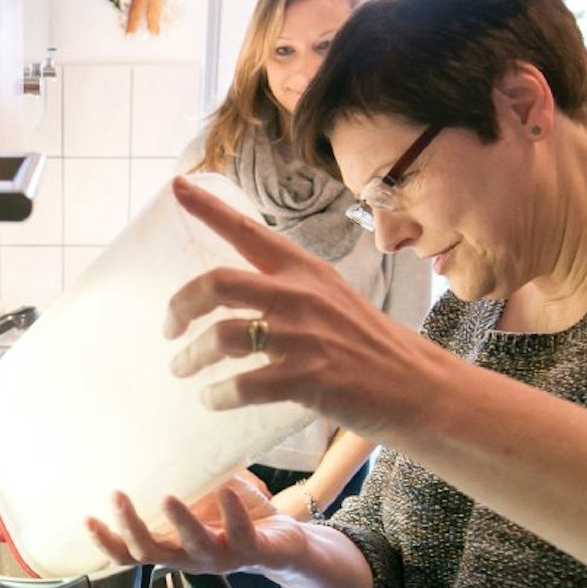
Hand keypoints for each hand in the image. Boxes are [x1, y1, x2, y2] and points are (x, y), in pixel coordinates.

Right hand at [84, 471, 306, 574]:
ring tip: (167, 497)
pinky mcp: (253, 551)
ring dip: (179, 522)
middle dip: (131, 528)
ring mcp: (222, 558)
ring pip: (194, 547)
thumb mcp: (201, 498)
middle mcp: (191, 558)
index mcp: (173, 547)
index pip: (131, 553)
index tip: (86, 518)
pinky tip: (225, 490)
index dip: (106, 541)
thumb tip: (154, 435)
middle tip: (117, 497)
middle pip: (152, 553)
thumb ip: (181, 481)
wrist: (285, 543)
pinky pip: (240, 534)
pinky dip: (231, 512)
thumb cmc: (235, 518)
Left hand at [162, 176, 442, 445]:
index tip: (176, 188)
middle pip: (216, 284)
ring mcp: (304, 335)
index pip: (247, 231)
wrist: (417, 387)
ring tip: (182, 369)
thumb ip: (291, 293)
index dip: (207, 209)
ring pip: (223, 337)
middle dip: (179, 305)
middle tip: (169, 328)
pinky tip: (213, 399)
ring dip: (191, 356)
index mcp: (305, 271)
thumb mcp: (333, 300)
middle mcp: (300, 295)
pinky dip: (219, 394)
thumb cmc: (371, 347)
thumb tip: (239, 302)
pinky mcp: (309, 377)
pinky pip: (244, 384)